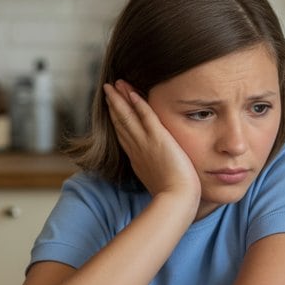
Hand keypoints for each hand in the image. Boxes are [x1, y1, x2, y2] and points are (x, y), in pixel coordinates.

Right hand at [103, 81, 199, 206]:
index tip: (112, 108)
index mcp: (138, 159)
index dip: (117, 120)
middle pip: (121, 122)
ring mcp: (146, 143)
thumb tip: (160, 172)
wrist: (176, 199)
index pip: (124, 135)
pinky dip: (138, 103)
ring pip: (128, 116)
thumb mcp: (159, 181)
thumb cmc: (174, 196)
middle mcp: (137, 149)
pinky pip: (146, 116)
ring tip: (114, 85)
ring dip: (120, 99)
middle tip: (107, 90)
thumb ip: (157, 172)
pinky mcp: (158, 138)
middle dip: (114, 105)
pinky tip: (132, 91)